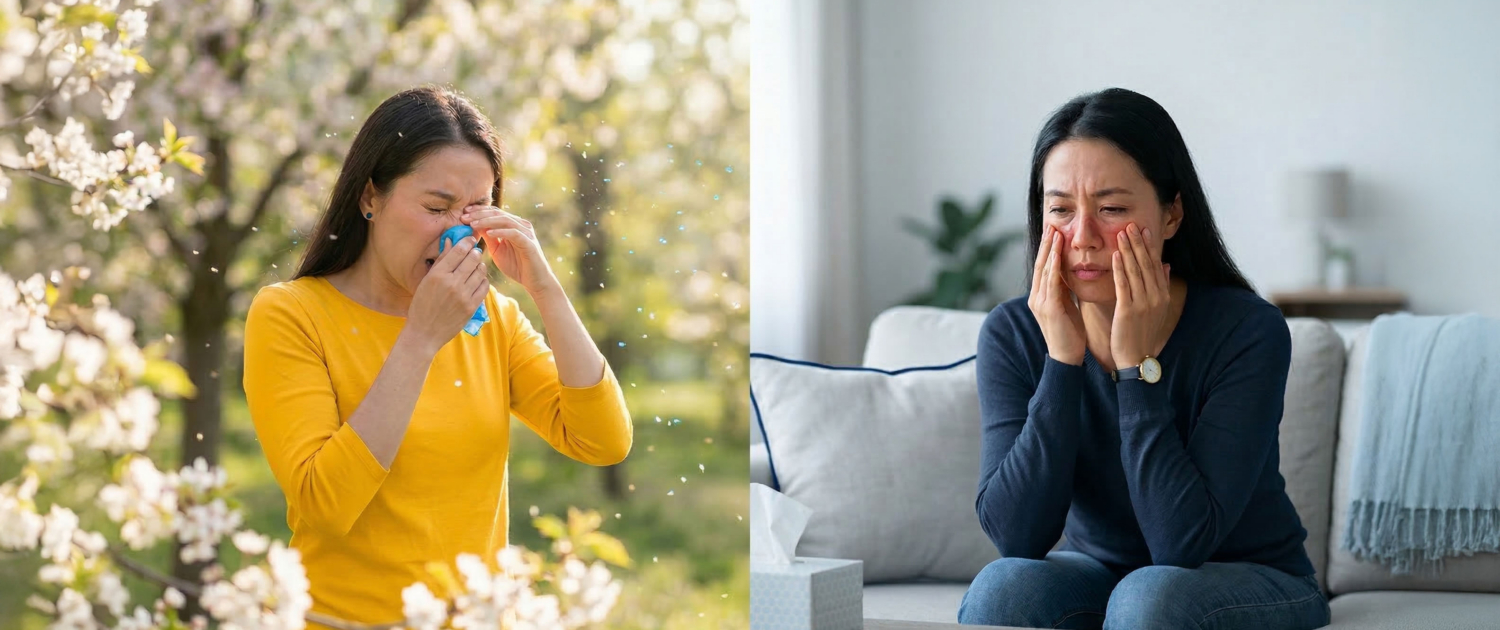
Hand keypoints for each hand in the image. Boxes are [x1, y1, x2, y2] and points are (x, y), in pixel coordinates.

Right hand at [404, 235, 487, 353]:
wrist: (424, 333)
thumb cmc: (422, 305)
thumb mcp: (426, 281)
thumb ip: (441, 261)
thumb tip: (450, 241)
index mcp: (437, 275)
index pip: (458, 251)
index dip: (467, 242)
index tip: (470, 239)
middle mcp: (452, 283)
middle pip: (472, 259)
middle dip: (475, 252)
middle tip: (475, 251)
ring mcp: (463, 296)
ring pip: (480, 272)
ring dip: (480, 265)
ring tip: (477, 265)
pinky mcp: (471, 307)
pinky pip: (484, 287)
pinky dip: (484, 280)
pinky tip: (479, 279)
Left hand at [461, 205, 557, 294]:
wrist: (535, 282)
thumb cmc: (517, 266)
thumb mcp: (497, 250)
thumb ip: (488, 237)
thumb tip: (473, 226)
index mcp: (513, 225)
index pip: (494, 212)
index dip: (478, 211)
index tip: (463, 214)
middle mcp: (521, 225)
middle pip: (498, 213)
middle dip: (479, 214)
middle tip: (464, 217)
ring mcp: (526, 233)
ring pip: (505, 220)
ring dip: (487, 221)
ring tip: (473, 224)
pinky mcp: (529, 243)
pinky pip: (514, 233)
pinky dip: (500, 232)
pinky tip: (488, 233)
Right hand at [1029, 224, 1086, 364]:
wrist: (1066, 356)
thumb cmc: (1070, 333)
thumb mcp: (1066, 306)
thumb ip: (1063, 290)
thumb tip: (1067, 274)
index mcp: (1040, 296)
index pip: (1043, 267)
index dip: (1047, 248)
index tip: (1054, 231)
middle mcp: (1036, 297)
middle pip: (1040, 264)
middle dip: (1046, 244)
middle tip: (1052, 225)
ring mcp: (1040, 302)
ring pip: (1043, 270)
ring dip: (1049, 249)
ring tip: (1055, 232)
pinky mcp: (1049, 308)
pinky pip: (1051, 282)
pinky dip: (1053, 265)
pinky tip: (1057, 253)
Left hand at [1110, 222, 1171, 368]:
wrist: (1136, 358)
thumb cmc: (1142, 333)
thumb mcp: (1157, 309)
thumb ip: (1161, 285)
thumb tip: (1166, 264)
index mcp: (1162, 295)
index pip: (1156, 265)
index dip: (1150, 246)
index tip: (1144, 230)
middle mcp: (1156, 297)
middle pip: (1147, 264)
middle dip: (1138, 243)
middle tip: (1131, 225)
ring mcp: (1143, 304)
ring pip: (1136, 271)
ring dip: (1128, 250)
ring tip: (1122, 233)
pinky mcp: (1128, 310)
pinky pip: (1124, 285)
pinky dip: (1120, 269)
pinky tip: (1116, 255)